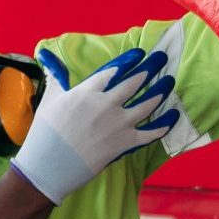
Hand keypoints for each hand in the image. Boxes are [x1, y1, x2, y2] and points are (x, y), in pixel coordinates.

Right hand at [8, 45, 180, 204]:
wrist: (50, 164)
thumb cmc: (45, 131)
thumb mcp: (50, 98)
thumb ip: (56, 75)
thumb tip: (46, 55)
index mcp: (88, 91)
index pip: (113, 70)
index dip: (128, 60)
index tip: (139, 53)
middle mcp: (107, 104)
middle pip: (134, 82)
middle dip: (150, 67)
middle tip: (161, 58)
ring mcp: (118, 124)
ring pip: (147, 104)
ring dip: (160, 91)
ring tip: (169, 81)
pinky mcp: (125, 143)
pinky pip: (150, 133)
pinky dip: (163, 125)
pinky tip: (173, 116)